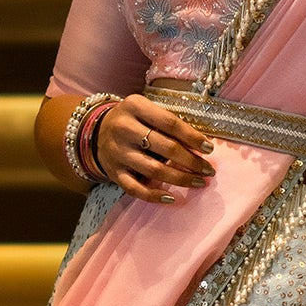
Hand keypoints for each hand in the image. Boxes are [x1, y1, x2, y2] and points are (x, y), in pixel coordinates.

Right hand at [96, 93, 216, 203]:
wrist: (96, 131)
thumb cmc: (133, 120)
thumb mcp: (145, 109)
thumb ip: (167, 122)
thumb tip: (200, 145)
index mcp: (134, 106)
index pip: (170, 123)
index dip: (192, 137)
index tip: (209, 149)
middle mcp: (124, 128)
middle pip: (165, 147)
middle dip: (191, 161)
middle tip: (208, 170)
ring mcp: (117, 152)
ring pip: (154, 170)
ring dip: (181, 179)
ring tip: (200, 182)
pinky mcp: (113, 172)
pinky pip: (135, 189)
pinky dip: (154, 196)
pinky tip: (172, 198)